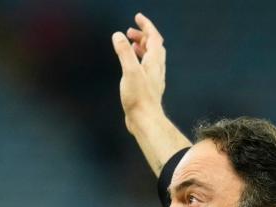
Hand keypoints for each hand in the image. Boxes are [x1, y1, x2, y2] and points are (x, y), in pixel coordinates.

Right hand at [112, 13, 166, 131]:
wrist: (145, 120)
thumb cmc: (139, 97)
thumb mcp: (129, 71)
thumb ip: (124, 52)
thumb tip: (118, 35)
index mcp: (153, 62)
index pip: (154, 37)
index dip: (146, 25)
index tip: (138, 17)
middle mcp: (156, 68)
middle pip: (154, 46)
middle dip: (143, 35)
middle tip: (130, 31)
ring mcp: (154, 79)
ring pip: (152, 57)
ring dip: (142, 48)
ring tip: (132, 44)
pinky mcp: (149, 88)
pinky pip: (147, 68)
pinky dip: (141, 60)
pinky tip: (132, 66)